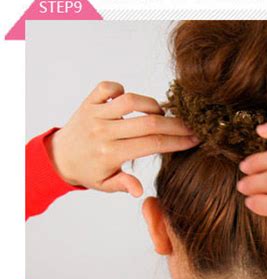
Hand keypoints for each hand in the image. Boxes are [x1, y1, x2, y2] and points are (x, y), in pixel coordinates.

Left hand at [45, 81, 197, 196]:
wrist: (59, 157)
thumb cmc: (88, 172)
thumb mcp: (105, 184)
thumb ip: (123, 184)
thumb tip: (140, 191)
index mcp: (110, 154)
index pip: (152, 144)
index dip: (177, 141)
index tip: (194, 140)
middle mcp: (103, 132)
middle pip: (148, 122)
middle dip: (176, 124)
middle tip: (190, 126)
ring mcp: (95, 114)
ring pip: (130, 101)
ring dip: (152, 104)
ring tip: (160, 114)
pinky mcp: (88, 102)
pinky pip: (107, 87)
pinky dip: (121, 88)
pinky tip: (130, 101)